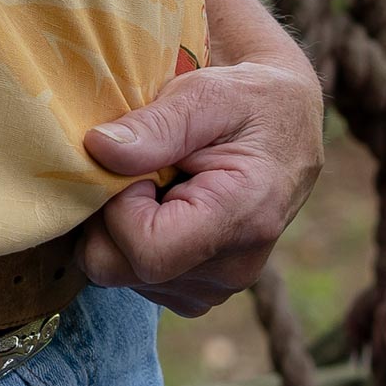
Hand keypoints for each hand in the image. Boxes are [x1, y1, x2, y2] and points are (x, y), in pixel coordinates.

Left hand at [72, 61, 325, 315]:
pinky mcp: (201, 290)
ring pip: (121, 276)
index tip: (134, 167)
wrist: (287, 125)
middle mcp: (232, 269)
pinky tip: (158, 206)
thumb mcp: (206, 95)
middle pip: (122, 271)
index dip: (118, 207)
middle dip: (107, 219)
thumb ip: (155, 125)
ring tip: (154, 185)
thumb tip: (98, 148)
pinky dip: (131, 244)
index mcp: (242, 220)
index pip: (146, 251)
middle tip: (131, 172)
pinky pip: (137, 280)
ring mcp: (217, 287)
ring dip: (119, 229)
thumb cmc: (246, 103)